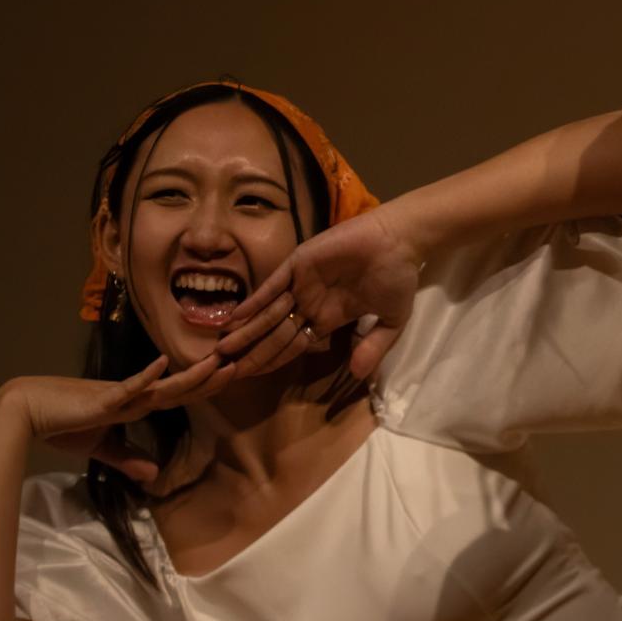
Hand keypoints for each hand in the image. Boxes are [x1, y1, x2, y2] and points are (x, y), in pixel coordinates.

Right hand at [11, 356, 236, 483]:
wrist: (26, 411)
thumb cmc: (63, 423)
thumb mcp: (100, 447)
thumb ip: (127, 457)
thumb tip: (154, 475)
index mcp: (135, 404)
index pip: (177, 396)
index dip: (203, 387)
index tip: (229, 375)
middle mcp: (133, 395)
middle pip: (179, 388)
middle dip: (209, 378)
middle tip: (239, 363)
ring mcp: (119, 395)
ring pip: (161, 385)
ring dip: (189, 376)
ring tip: (216, 363)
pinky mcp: (101, 399)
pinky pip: (126, 387)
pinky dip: (144, 378)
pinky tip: (161, 364)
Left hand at [217, 206, 424, 381]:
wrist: (400, 241)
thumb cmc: (398, 277)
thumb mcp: (393, 320)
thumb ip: (375, 346)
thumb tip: (358, 376)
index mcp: (331, 318)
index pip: (294, 346)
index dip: (272, 361)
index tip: (249, 378)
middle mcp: (311, 303)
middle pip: (275, 334)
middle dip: (251, 354)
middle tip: (224, 372)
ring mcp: (303, 283)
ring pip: (268, 313)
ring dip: (246, 332)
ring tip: (221, 351)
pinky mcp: (298, 263)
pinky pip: (272, 286)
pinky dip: (254, 302)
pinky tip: (235, 319)